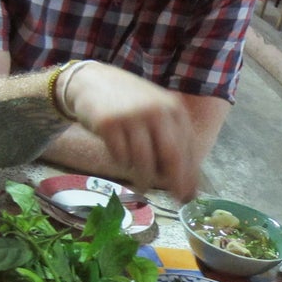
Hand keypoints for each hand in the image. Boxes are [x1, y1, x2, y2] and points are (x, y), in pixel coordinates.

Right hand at [63, 62, 199, 199]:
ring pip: (144, 161)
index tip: (189, 195)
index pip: (187, 148)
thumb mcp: (157, 111)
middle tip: (175, 200)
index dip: (190, 175)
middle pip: (171, 155)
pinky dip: (123, 163)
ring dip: (144, 179)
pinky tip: (122, 157)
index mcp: (173, 108)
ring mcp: (132, 117)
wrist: (91, 81)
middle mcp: (156, 111)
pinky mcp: (108, 124)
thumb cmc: (129, 103)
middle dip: (175, 182)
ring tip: (143, 186)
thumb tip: (187, 180)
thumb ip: (172, 139)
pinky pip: (120, 157)